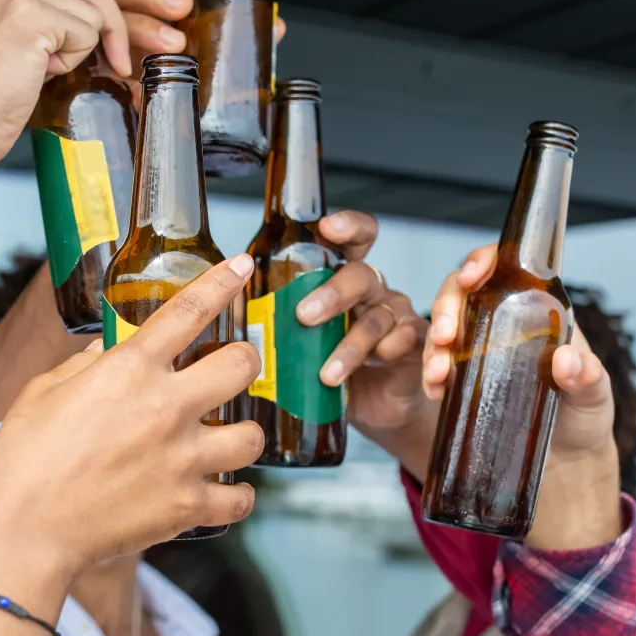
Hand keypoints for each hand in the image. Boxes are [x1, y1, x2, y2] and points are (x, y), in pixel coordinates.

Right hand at [0, 0, 130, 173]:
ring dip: (83, 41)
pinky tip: (40, 73)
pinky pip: (88, 29)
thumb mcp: (2, 21)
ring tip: (45, 64)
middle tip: (101, 51)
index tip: (97, 2)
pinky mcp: (27, 15)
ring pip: (92, 1)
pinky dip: (75, 59)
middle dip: (105, 15)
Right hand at [0, 256, 263, 590]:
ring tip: (225, 439)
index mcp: (128, 370)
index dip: (222, 282)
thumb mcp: (45, 392)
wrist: (26, 531)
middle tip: (231, 371)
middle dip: (242, 362)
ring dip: (242, 434)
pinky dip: (235, 496)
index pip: (188, 310)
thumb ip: (88, 363)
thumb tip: (112, 344)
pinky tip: (224, 491)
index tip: (242, 267)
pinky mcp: (187, 507)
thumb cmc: (26, 459)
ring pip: (252, 436)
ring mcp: (182, 459)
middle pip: (241, 365)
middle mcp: (165, 408)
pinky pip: (239, 499)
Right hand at [111, 0, 285, 101]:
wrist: (160, 130)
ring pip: (115, 25)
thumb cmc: (183, 81)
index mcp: (146, 6)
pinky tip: (138, 89)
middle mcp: (122, 19)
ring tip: (174, 44)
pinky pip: (102, 70)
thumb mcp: (209, 54)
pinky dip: (123, 79)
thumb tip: (276, 27)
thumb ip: (236, 38)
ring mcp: (106, 45)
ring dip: (144, 29)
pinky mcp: (99, 76)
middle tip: (183, 6)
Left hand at [292, 211, 429, 466]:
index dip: (347, 227)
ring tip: (326, 372)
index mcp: (343, 280)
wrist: (374, 409)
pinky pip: (403, 341)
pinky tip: (376, 363)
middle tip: (304, 315)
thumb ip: (273, 325)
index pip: (354, 240)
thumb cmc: (329, 367)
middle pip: (360, 275)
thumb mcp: (298, 344)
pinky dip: (386, 353)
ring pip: (376, 317)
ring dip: (349, 344)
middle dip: (333, 293)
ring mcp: (394, 316)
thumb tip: (224, 316)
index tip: (327, 228)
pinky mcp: (411, 346)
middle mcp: (372, 292)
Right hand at [422, 244, 614, 457]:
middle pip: (462, 294)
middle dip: (445, 309)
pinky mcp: (465, 380)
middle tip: (444, 337)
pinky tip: (435, 391)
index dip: (482, 262)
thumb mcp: (595, 395)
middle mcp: (505, 323)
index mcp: (538, 310)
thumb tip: (565, 360)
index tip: (472, 277)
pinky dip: (430, 375)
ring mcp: (481, 351)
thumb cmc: (585, 417)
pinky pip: (438, 366)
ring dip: (432, 347)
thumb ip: (588, 377)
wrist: (568, 461)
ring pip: (444, 329)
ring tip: (437, 374)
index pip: (504, 268)